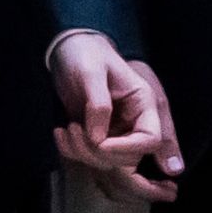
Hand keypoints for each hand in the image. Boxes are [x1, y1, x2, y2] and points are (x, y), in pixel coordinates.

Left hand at [50, 32, 180, 202]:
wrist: (71, 51)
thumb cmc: (85, 54)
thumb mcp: (92, 72)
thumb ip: (98, 104)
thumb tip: (98, 138)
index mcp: (143, 103)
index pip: (150, 139)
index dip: (127, 147)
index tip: (99, 142)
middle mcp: (134, 121)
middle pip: (130, 157)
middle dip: (99, 152)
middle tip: (75, 130)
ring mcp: (117, 131)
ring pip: (109, 161)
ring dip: (83, 153)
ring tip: (66, 130)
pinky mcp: (98, 136)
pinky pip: (90, 156)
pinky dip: (73, 152)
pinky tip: (60, 134)